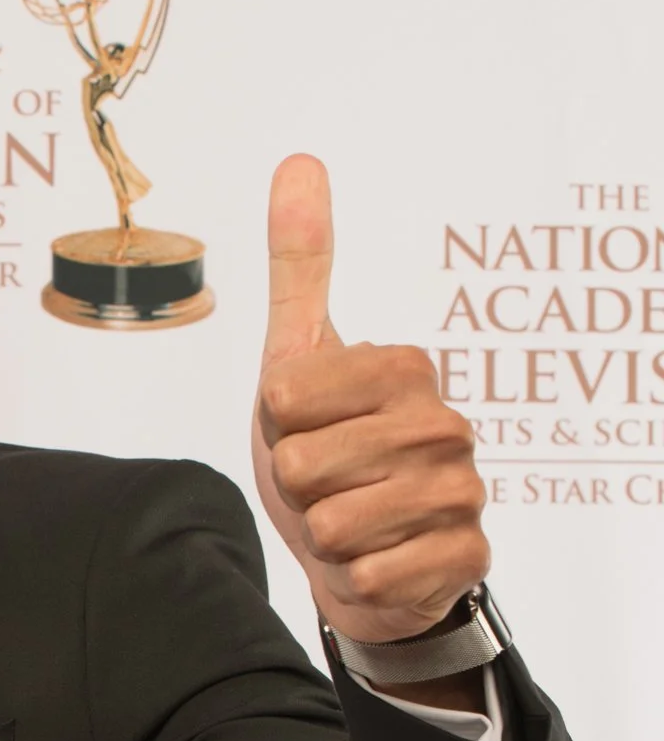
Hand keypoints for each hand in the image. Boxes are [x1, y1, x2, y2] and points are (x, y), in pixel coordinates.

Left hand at [253, 155, 488, 646]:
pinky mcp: (466, 556)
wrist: (356, 558)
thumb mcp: (295, 361)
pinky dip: (358, 578)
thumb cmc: (326, 455)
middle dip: (298, 489)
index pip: (284, 398)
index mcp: (404, 368)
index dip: (275, 429)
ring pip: (338, 525)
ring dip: (325, 537)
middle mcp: (445, 424)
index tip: (303, 431)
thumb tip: (299, 161)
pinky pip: (375, 575)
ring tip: (349, 523)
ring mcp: (462, 492)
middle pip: (305, 465)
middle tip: (326, 487)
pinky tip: (378, 562)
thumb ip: (301, 268)